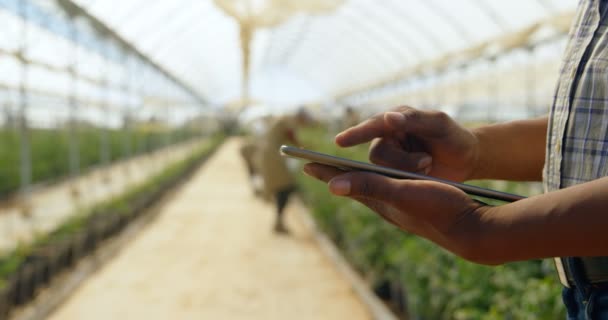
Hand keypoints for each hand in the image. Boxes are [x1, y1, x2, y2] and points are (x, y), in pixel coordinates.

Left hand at [303, 163, 488, 260]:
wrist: (471, 228)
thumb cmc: (438, 208)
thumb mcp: (402, 193)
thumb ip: (369, 186)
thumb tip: (333, 186)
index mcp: (379, 201)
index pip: (345, 182)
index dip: (325, 172)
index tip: (304, 163)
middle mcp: (386, 205)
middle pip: (354, 185)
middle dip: (336, 174)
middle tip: (317, 166)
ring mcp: (399, 207)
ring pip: (370, 188)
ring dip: (355, 177)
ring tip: (342, 172)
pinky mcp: (414, 205)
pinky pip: (387, 189)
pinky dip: (376, 180)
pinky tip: (380, 181)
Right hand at [336, 106, 478, 181]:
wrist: (468, 160)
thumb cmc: (454, 136)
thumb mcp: (439, 123)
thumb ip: (415, 119)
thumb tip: (388, 117)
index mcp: (395, 121)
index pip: (372, 126)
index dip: (356, 134)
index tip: (340, 141)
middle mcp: (388, 139)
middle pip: (378, 154)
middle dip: (401, 160)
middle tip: (427, 162)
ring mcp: (391, 159)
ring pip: (383, 171)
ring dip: (406, 171)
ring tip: (428, 166)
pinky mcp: (396, 178)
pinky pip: (389, 183)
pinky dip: (403, 183)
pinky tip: (419, 179)